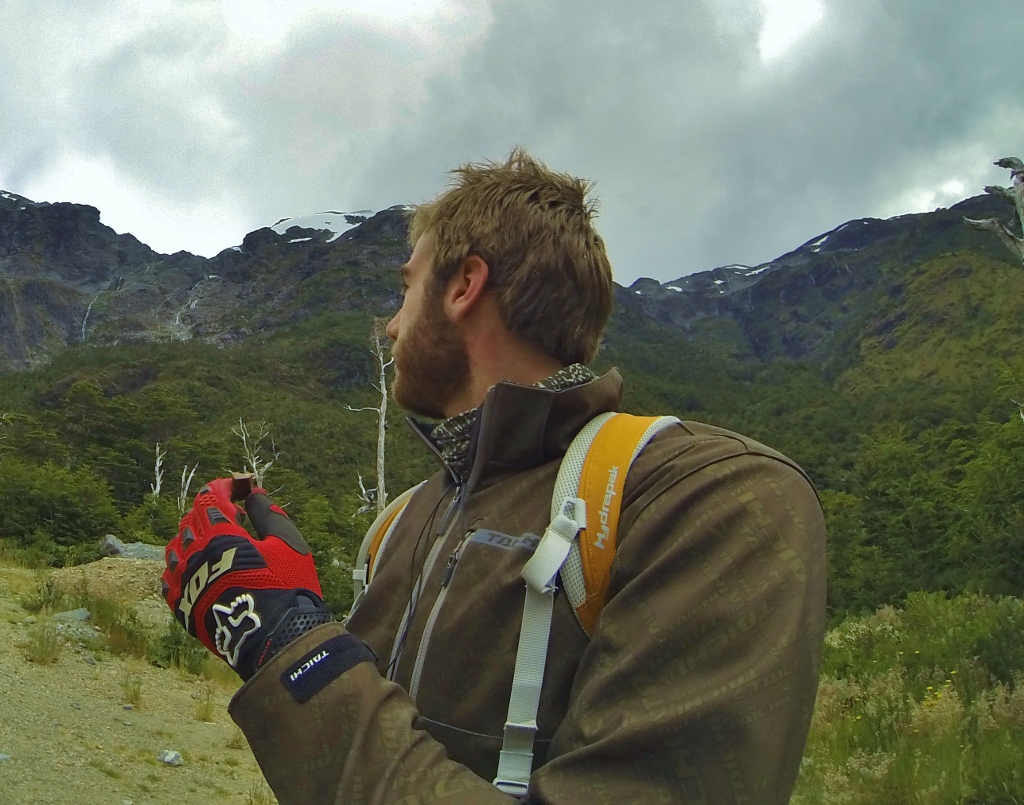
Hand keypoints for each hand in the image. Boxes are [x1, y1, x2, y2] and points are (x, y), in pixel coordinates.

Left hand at [162, 478, 333, 680]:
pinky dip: (183, 567)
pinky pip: (169, 579)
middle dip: (211, 510)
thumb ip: (267, 513)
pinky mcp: (182, 609)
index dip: (224, 487)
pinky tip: (201, 570)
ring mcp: (184, 584)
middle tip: (236, 515)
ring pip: (175, 549)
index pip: (209, 498)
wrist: (278, 641)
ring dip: (194, 538)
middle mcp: (194, 556)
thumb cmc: (288, 587)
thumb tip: (253, 496)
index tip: (240, 487)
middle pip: (190, 520)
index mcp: (220, 536)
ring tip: (217, 543)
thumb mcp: (288, 542)